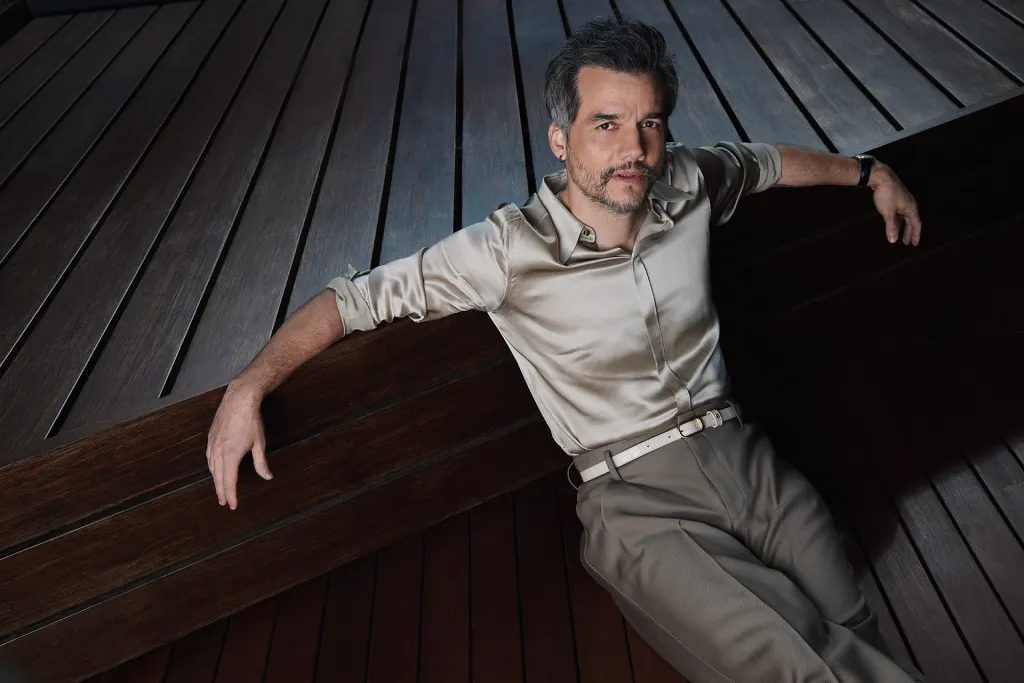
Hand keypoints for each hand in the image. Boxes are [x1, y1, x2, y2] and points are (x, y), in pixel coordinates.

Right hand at [206, 381, 272, 509]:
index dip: (231, 495)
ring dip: (216, 480)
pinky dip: (212, 467)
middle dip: (222, 491)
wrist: (239, 399)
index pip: (229, 481)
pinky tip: (215, 469)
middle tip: (224, 502)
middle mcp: (218, 451)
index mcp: (230, 455)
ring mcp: (212, 444)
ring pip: (212, 468)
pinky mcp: (211, 437)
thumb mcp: (259, 443)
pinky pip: (209, 457)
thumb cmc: (251, 420)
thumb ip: (261, 462)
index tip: (232, 505)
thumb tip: (267, 476)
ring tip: (220, 489)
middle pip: (218, 477)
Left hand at [869, 164, 921, 245]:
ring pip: (904, 216)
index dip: (915, 235)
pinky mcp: (895, 197)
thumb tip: (893, 240)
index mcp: (911, 208)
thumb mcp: (888, 213)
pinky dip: (897, 219)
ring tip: (899, 234)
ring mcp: (902, 200)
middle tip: (907, 242)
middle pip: (911, 221)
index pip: (916, 224)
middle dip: (909, 232)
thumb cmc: (886, 194)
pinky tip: (892, 223)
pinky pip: (899, 212)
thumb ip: (891, 227)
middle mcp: (909, 204)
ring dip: (902, 226)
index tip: (914, 244)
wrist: (880, 176)